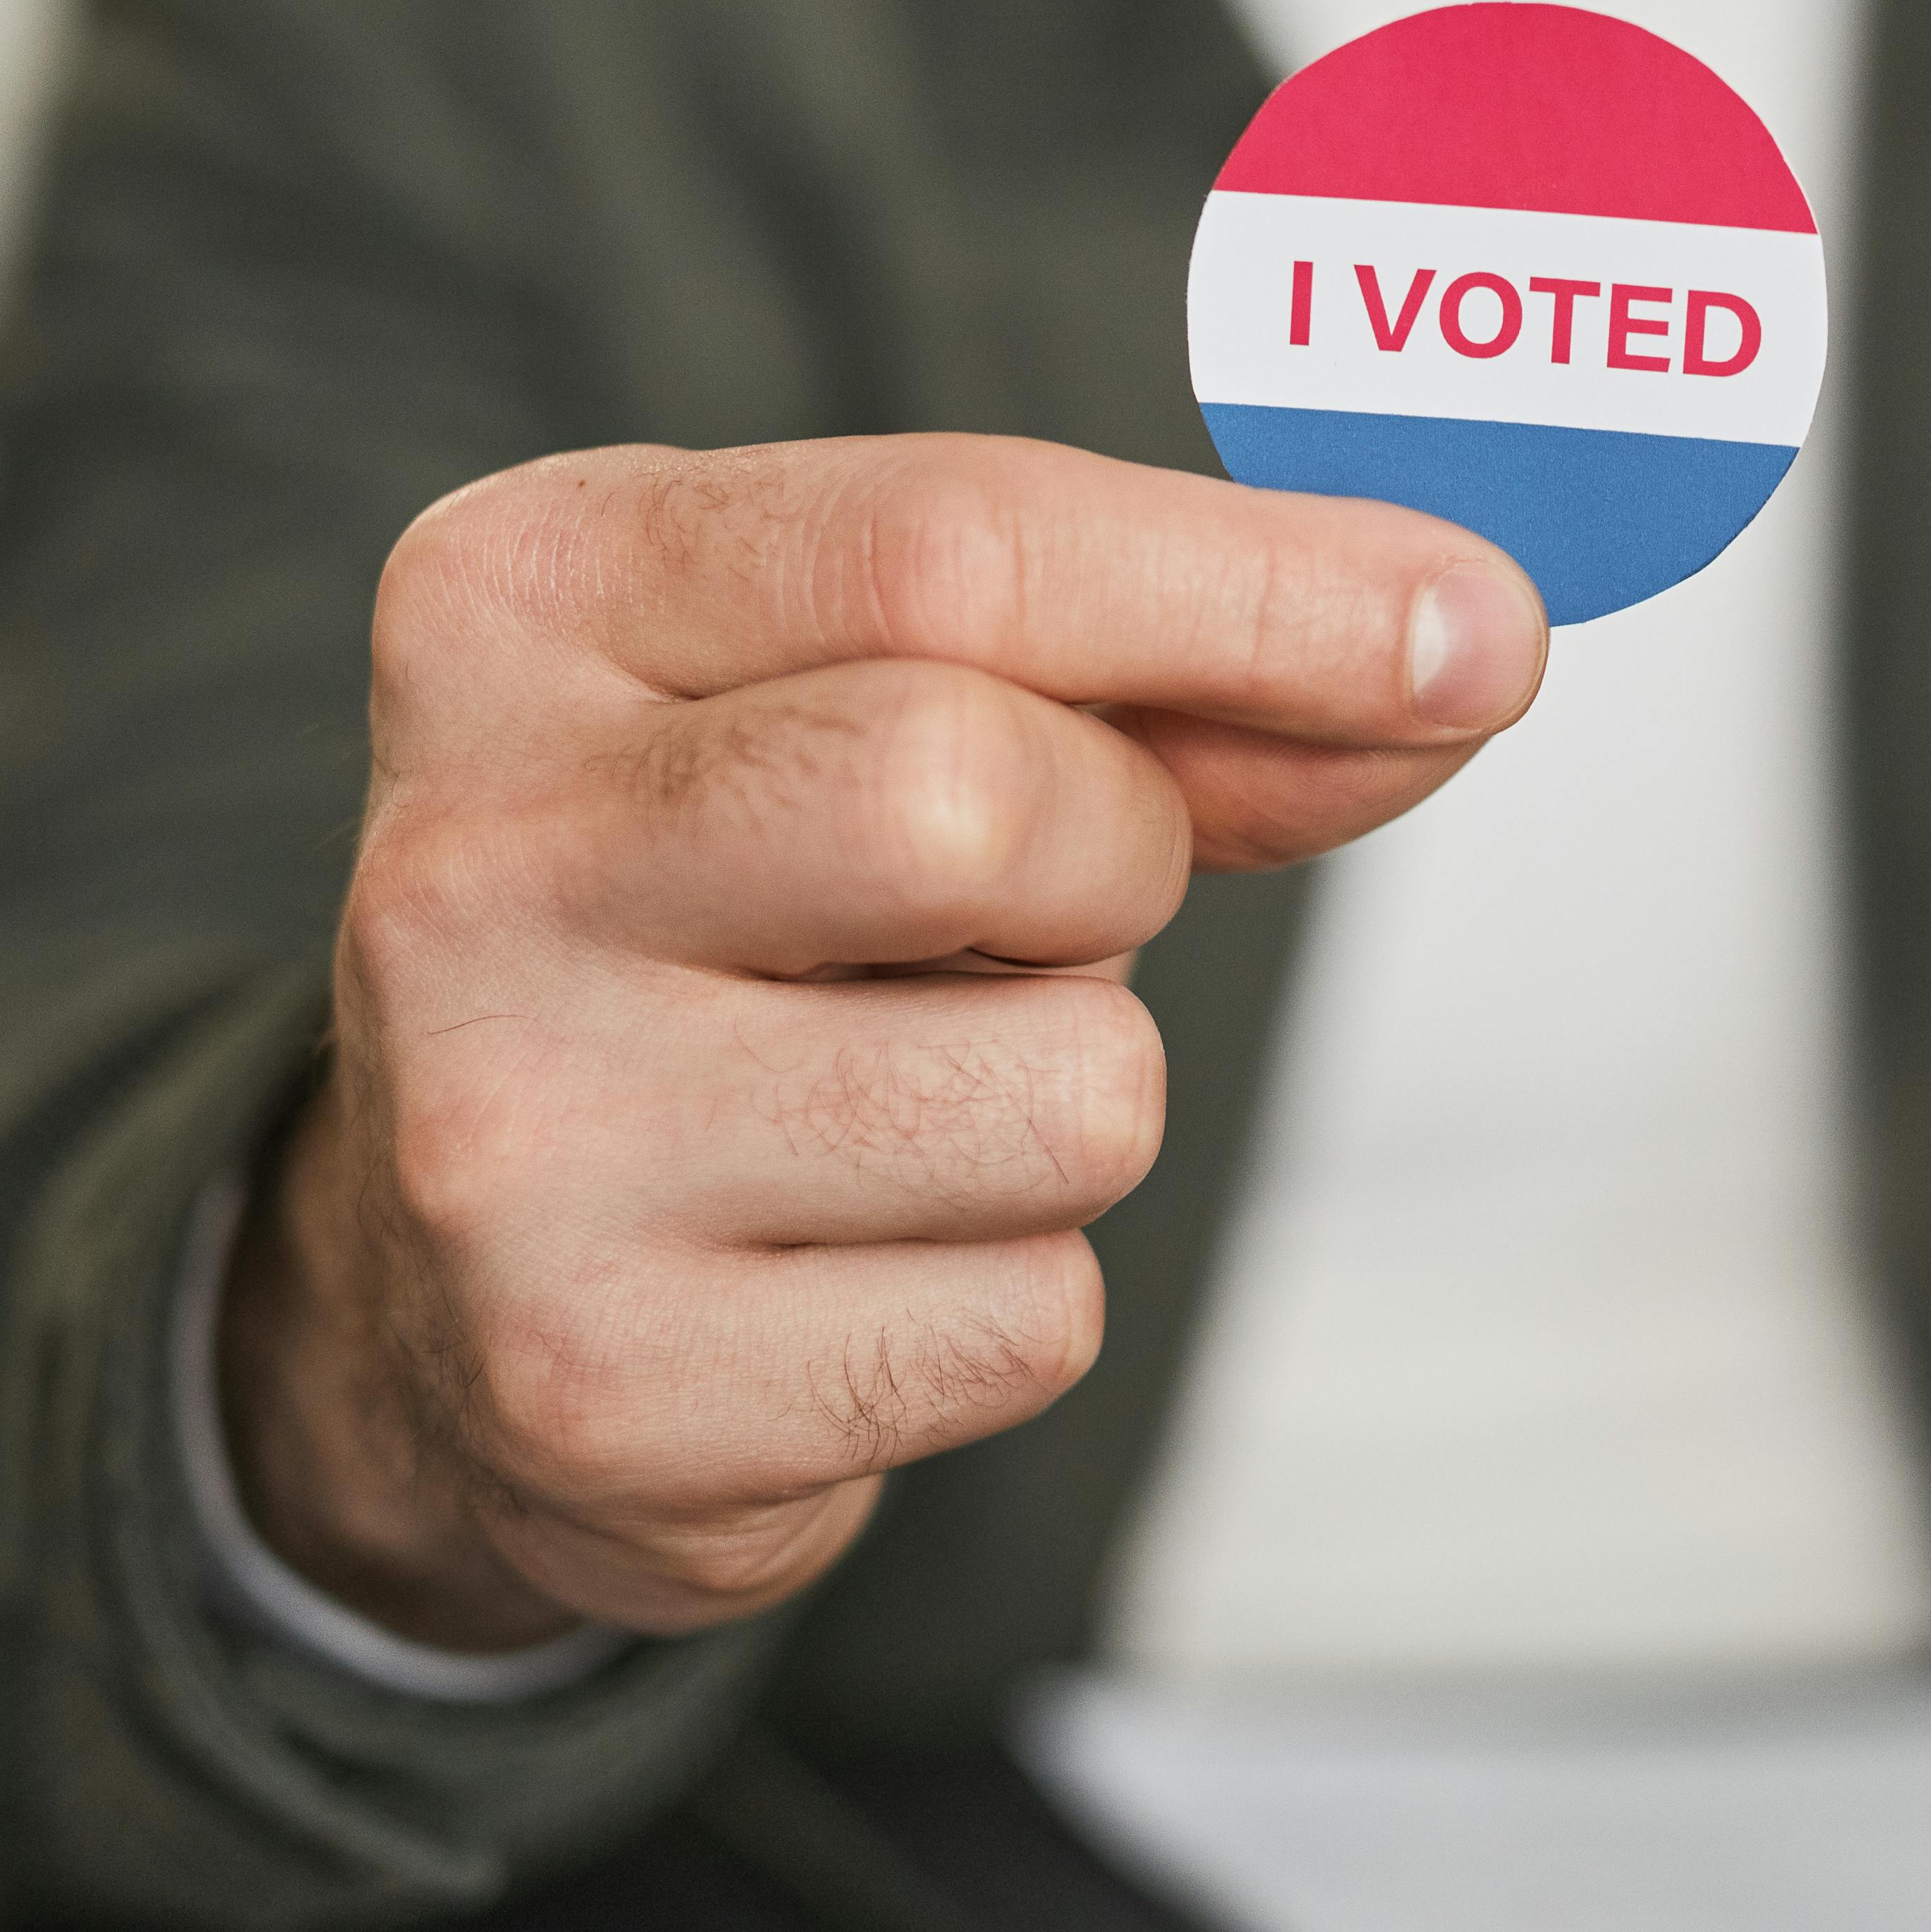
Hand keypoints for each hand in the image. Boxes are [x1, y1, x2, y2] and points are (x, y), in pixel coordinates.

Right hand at [221, 435, 1544, 1651]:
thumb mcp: (884, 711)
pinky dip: (1006, 1291)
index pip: (952, 541)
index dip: (1266, 587)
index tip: (1482, 625)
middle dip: (1116, 857)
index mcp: (524, 601)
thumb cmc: (736, 923)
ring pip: (1068, 1092)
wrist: (448, 1282)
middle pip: (985, 794)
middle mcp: (465, 856)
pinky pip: (1030, 1314)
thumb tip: (1458, 651)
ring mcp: (508, 1138)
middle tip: (1040, 906)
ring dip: (1069, 1095)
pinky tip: (839, 1258)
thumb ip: (1173, 678)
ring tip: (889, 1092)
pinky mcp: (602, 1390)